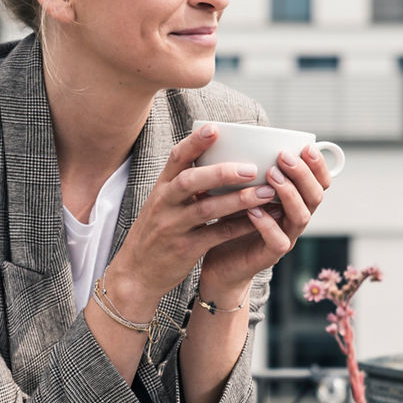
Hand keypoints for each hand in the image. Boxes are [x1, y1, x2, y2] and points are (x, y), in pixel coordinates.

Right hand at [105, 123, 280, 314]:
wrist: (135, 274)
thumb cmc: (156, 233)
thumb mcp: (161, 204)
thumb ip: (182, 184)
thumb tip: (215, 158)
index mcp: (160, 189)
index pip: (175, 159)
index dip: (194, 143)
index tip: (215, 128)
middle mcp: (164, 204)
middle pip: (190, 181)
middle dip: (221, 172)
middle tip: (251, 168)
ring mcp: (173, 227)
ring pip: (207, 209)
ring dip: (239, 200)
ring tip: (266, 192)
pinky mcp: (184, 249)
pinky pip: (216, 235)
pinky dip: (239, 226)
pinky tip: (260, 220)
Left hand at [198, 142, 332, 296]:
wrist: (218, 261)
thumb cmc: (231, 219)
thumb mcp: (241, 188)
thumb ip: (248, 168)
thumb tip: (240, 133)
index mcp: (295, 200)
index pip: (320, 181)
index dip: (318, 165)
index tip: (307, 146)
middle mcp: (295, 218)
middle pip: (316, 196)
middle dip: (303, 174)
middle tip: (284, 157)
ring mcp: (286, 237)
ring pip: (302, 216)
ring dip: (289, 193)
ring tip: (271, 175)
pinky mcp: (270, 255)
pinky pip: (278, 240)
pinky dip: (267, 223)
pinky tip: (254, 210)